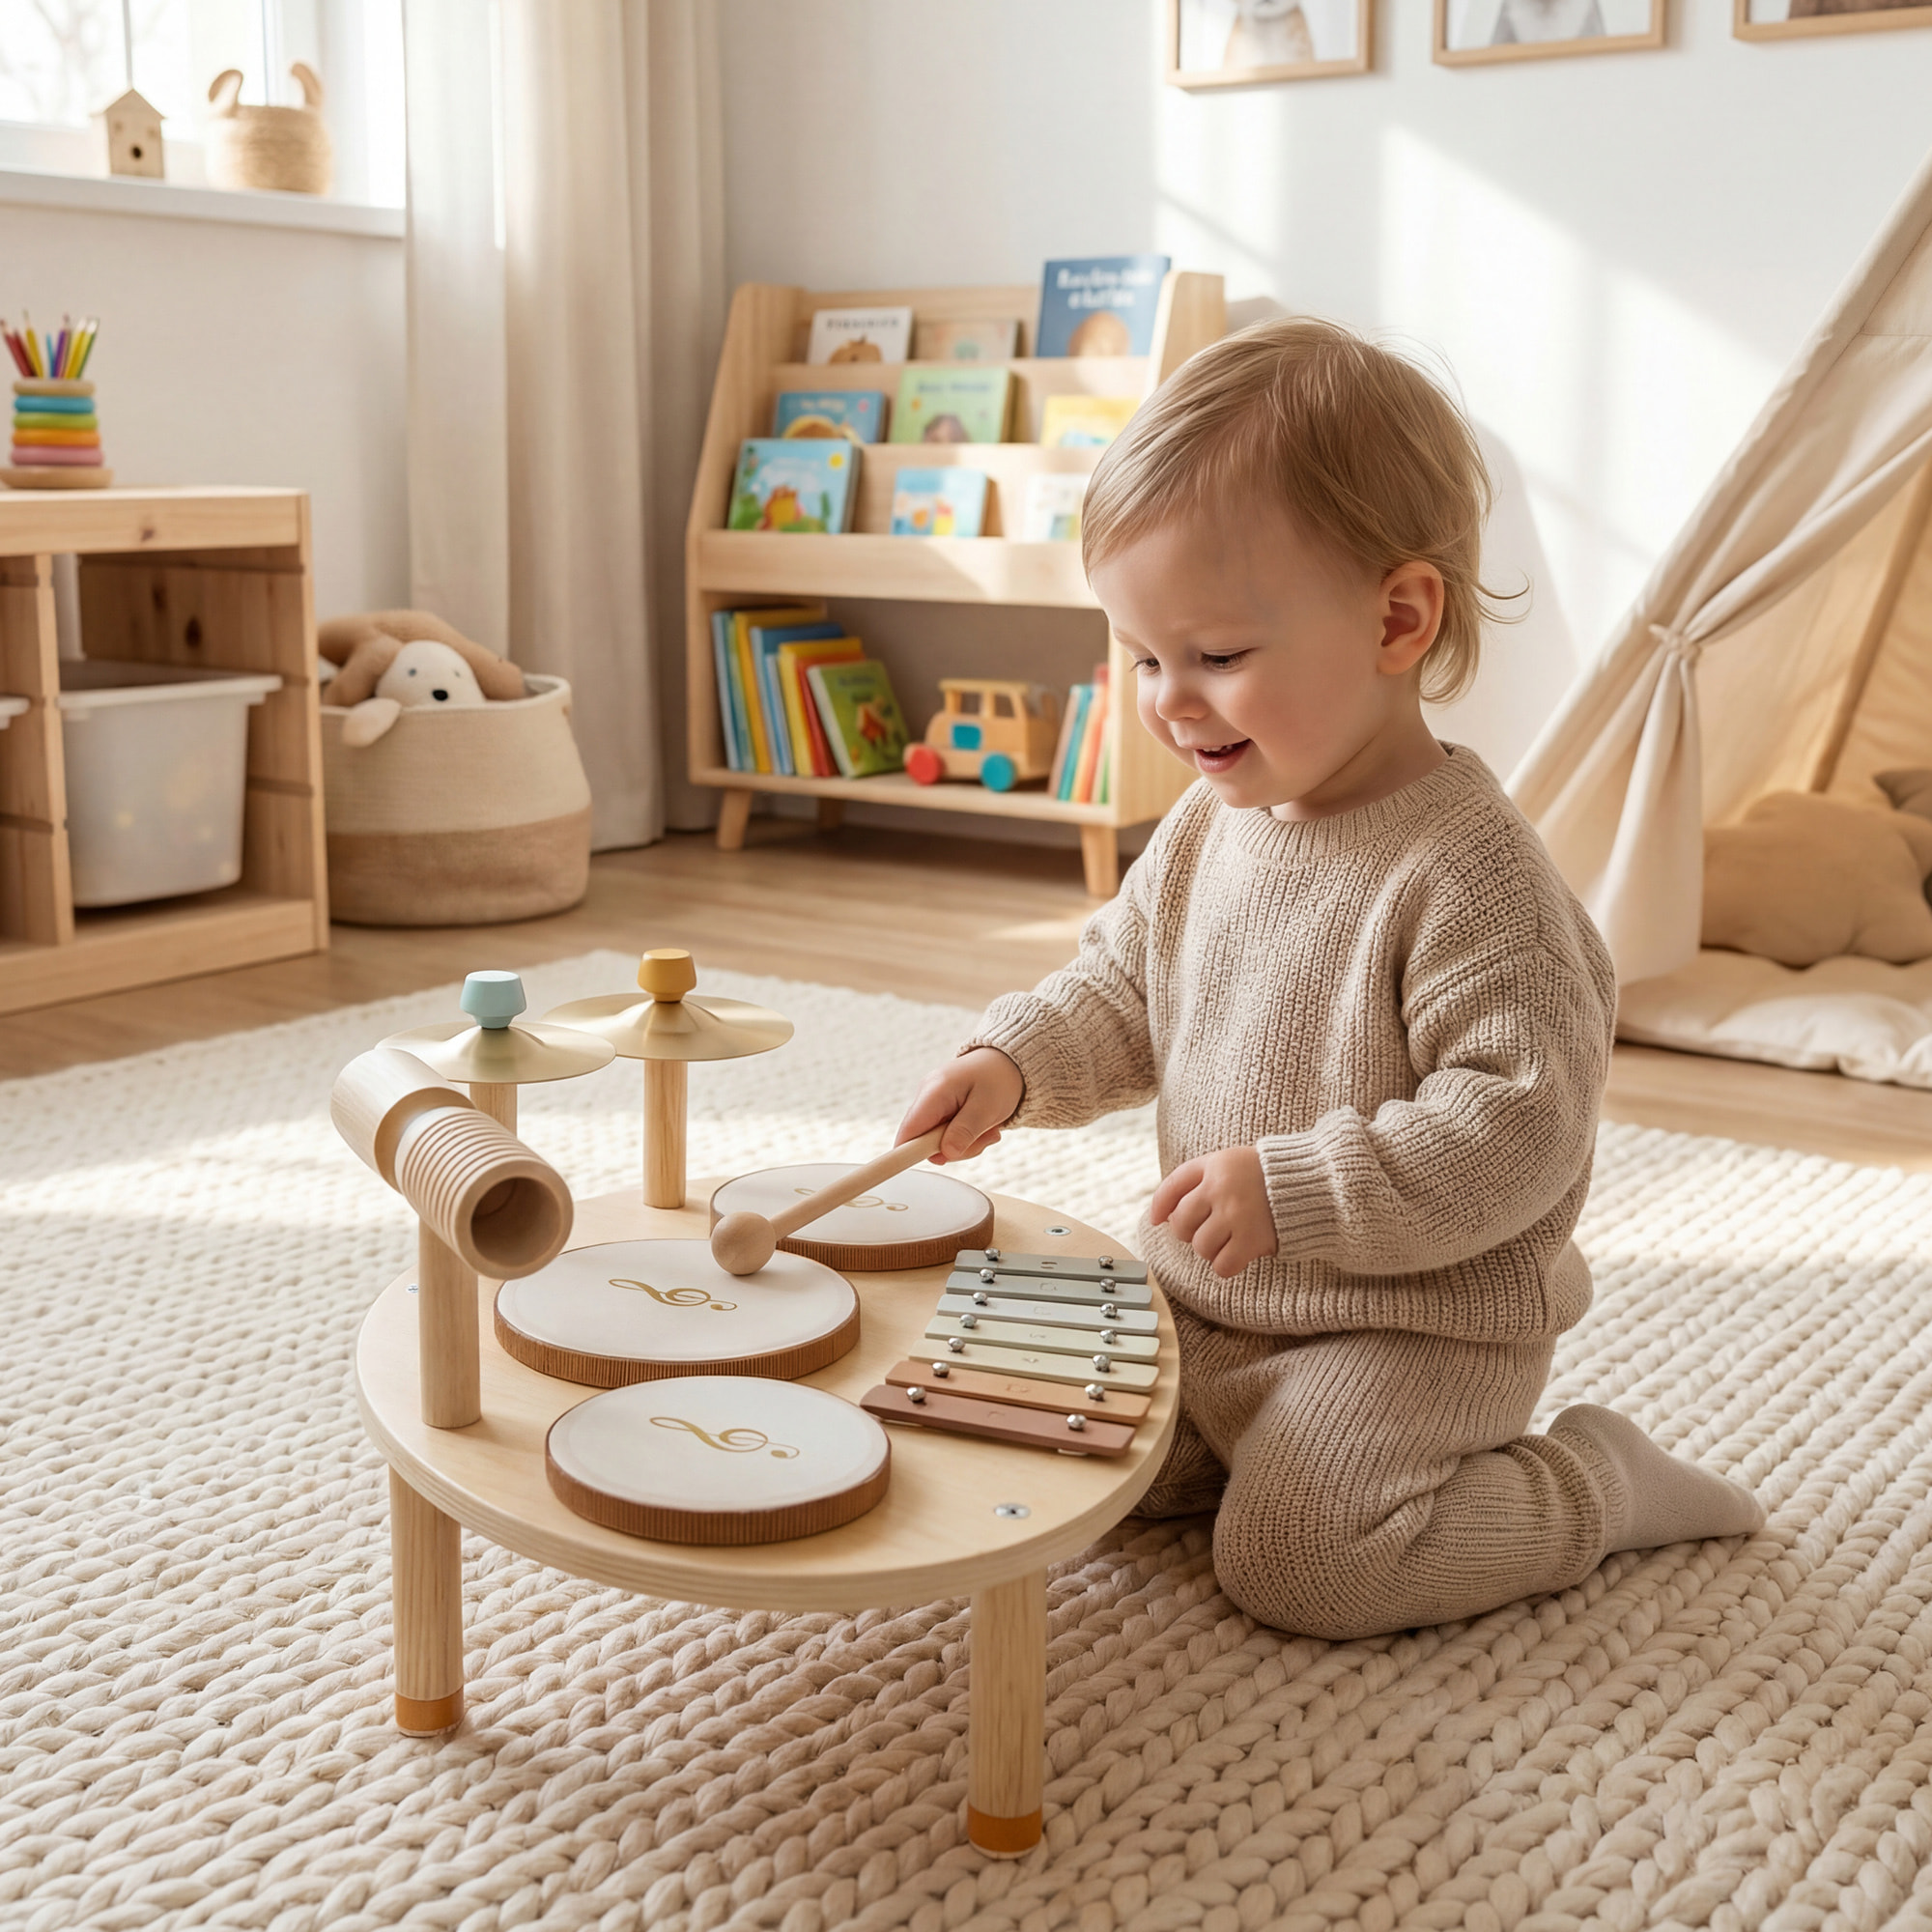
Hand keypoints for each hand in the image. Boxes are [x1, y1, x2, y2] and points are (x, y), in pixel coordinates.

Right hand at [897, 1047, 1023, 1163]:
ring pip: (936, 1142)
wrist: (1006, 1063)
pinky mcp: (939, 1110)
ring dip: (965, 1144)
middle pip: (923, 1142)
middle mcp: (926, 1097)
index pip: (908, 1131)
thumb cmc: (999, 1079)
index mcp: (934, 1092)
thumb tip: (945, 1154)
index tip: (917, 1166)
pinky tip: (982, 1126)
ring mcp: (931, 1104)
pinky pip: (945, 1135)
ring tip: (988, 1129)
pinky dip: (965, 1137)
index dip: (907, 1154)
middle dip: (954, 1148)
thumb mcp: (988, 1108)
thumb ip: (965, 1131)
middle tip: (984, 1138)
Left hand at [1150, 1146, 1276, 1278]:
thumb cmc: (1265, 1175)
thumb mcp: (1229, 1161)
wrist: (1312, 1182)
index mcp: (1214, 1166)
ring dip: (1211, 1249)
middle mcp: (1220, 1189)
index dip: (1159, 1207)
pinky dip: (1227, 1265)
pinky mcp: (1252, 1239)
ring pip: (1200, 1247)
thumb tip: (1161, 1217)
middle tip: (1210, 1228)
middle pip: (1181, 1224)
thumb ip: (1197, 1180)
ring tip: (1230, 1239)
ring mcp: (1236, 1215)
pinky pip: (1222, 1265)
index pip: (1171, 1187)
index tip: (1156, 1220)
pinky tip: (1239, 1254)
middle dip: (1189, 1231)